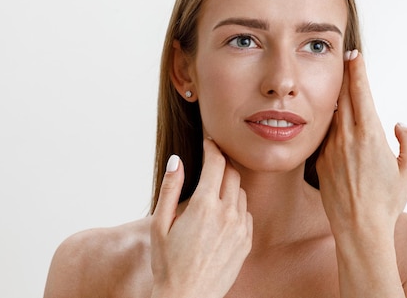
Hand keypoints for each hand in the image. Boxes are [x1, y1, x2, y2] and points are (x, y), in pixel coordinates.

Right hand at [150, 138, 252, 297]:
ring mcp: (240, 228)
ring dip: (229, 185)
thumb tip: (176, 160)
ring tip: (212, 192)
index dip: (212, 148)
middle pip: (233, 173)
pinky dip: (236, 206)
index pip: (216, 163)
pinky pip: (246, 213)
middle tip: (211, 162)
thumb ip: (170, 188)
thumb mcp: (160, 224)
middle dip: (222, 163)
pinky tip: (221, 214)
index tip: (208, 141)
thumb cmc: (168, 264)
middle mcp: (227, 213)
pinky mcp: (247, 241)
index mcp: (204, 205)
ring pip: (240, 192)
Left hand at [316, 50, 406, 237]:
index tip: (354, 55)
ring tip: (344, 91)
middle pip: (343, 97)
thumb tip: (398, 124)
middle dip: (345, 76)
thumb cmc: (389, 201)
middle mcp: (347, 137)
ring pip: (333, 115)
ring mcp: (331, 148)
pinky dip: (333, 126)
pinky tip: (338, 126)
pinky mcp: (321, 160)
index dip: (357, 70)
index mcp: (370, 134)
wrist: (359, 227)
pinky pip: (327, 136)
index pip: (361, 92)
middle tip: (347, 61)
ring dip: (338, 101)